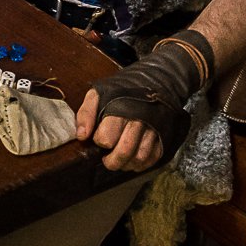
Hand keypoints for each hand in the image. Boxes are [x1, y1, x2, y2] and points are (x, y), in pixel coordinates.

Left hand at [73, 30, 214, 171]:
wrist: (155, 81)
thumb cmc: (122, 91)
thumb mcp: (98, 94)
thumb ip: (86, 113)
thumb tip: (81, 136)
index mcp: (120, 110)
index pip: (106, 139)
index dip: (100, 142)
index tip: (99, 139)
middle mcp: (138, 121)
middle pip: (124, 152)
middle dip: (112, 162)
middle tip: (107, 160)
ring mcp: (153, 129)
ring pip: (140, 158)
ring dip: (127, 165)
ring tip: (120, 161)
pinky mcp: (163, 136)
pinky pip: (153, 158)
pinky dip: (142, 164)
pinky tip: (133, 160)